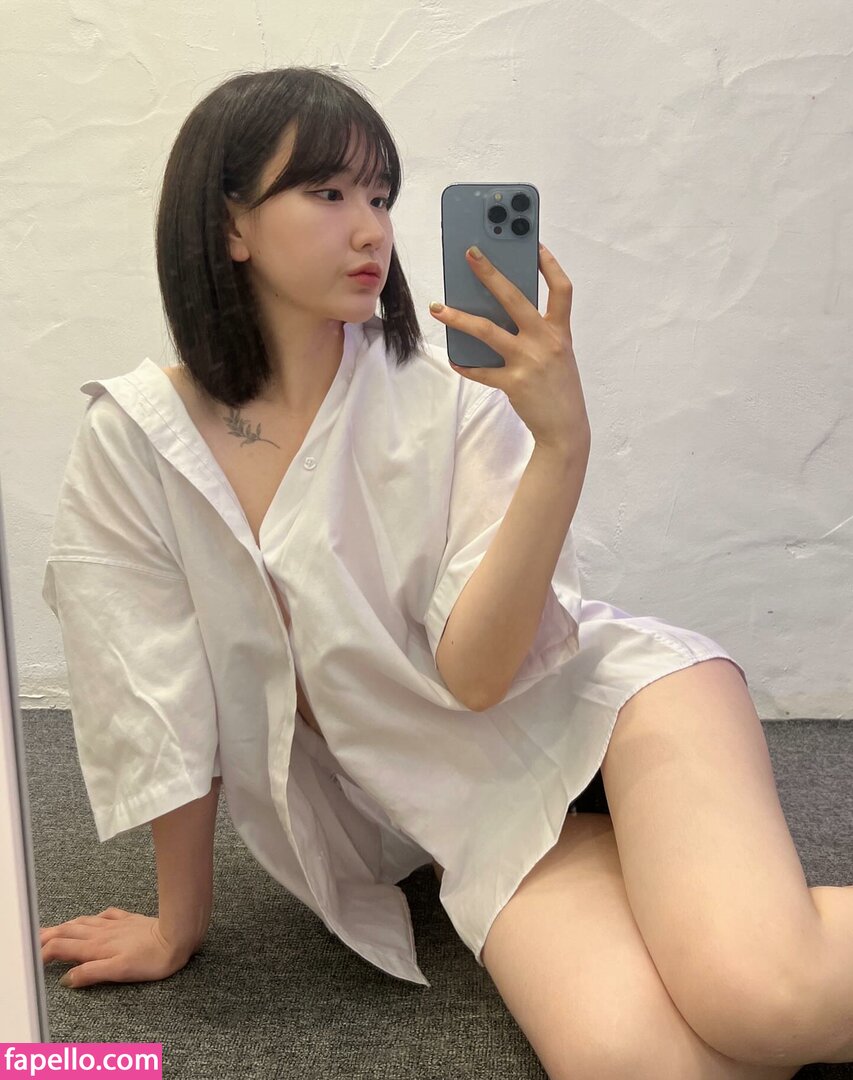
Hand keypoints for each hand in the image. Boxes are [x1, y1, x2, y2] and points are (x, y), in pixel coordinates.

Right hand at [40, 906, 199, 988]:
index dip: (46, 952)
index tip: (36, 960)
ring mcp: (116, 925)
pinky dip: (95, 918)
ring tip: (56, 928)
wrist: (177, 936)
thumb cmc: (152, 958)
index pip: (64, 947)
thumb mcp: (119, 972)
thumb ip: (91, 973)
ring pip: (85, 922)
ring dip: (67, 925)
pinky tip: (96, 919)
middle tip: (37, 939)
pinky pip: (107, 916)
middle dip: (51, 935)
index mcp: (97, 947)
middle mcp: (103, 933)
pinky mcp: (130, 920)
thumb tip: (68, 978)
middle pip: (70, 931)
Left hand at [429, 243, 589, 452]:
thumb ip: (538, 332)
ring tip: (438, 307)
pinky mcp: (513, 383)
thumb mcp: (557, 353)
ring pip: (487, 331)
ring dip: (459, 317)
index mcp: (560, 331)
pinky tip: (454, 358)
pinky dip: (465, 364)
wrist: (566, 428)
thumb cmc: (558, 387)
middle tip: (470, 254)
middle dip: (491, 273)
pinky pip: (481, 370)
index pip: (561, 289)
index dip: (549, 264)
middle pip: (515, 298)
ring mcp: (529, 362)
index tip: (534, 243)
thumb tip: (500, 311)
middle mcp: (546, 341)